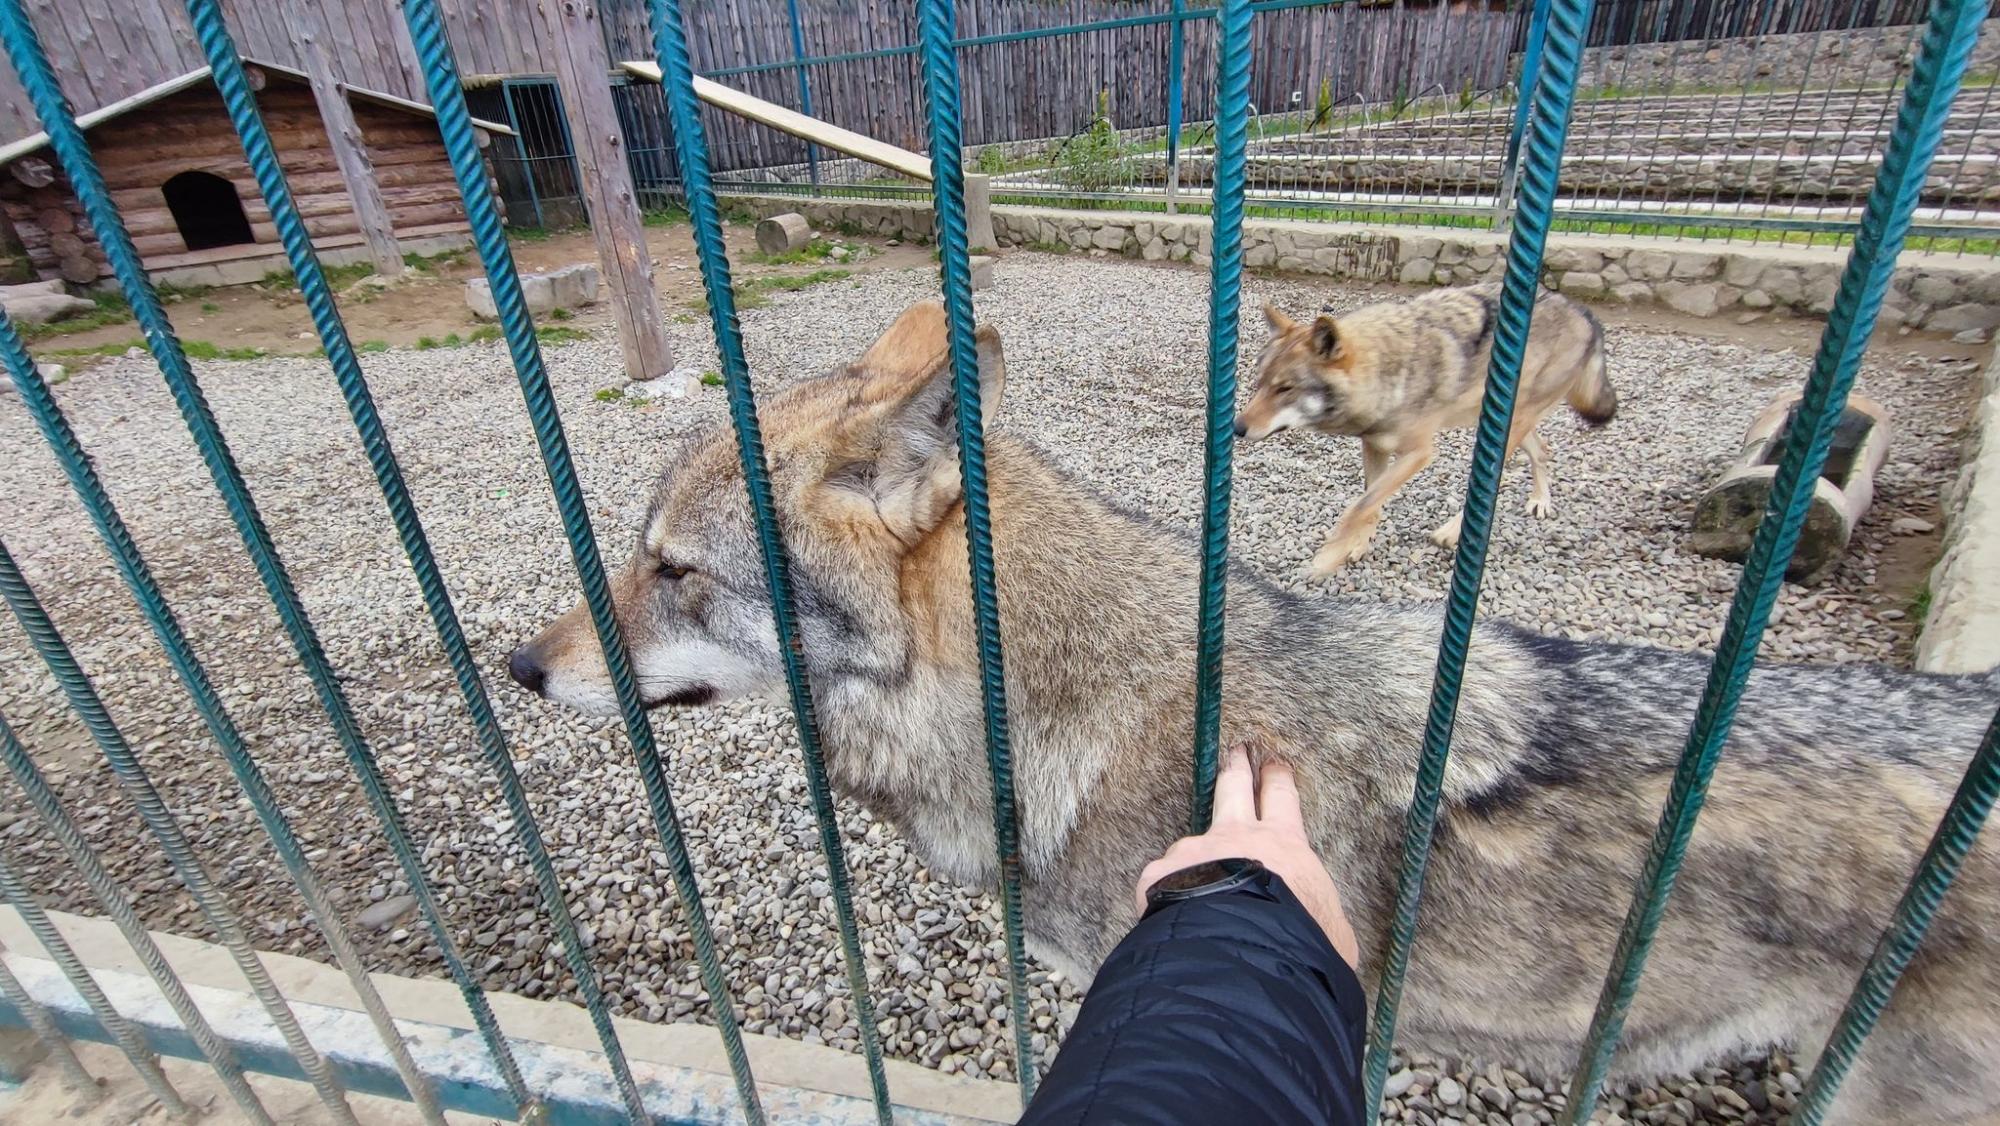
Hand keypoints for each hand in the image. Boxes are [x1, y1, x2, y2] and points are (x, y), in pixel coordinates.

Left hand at [1136, 744, 1360, 968]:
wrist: (1247, 954)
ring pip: (1191, 846)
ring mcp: (1194, 852)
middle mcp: (1234, 837)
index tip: (1273, 762)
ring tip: (1193, 880)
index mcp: (1281, 844)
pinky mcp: (1161, 875)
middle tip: (1234, 751)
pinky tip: (1172, 918)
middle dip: (1235, 767)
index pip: (1281, 799)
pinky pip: (1162, 884)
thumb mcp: (1331, 928)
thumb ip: (1319, 913)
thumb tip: (1322, 925)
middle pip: (1233, 789)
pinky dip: (1168, 898)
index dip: (1276, 778)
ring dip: (1194, 857)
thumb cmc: (1301, 940)